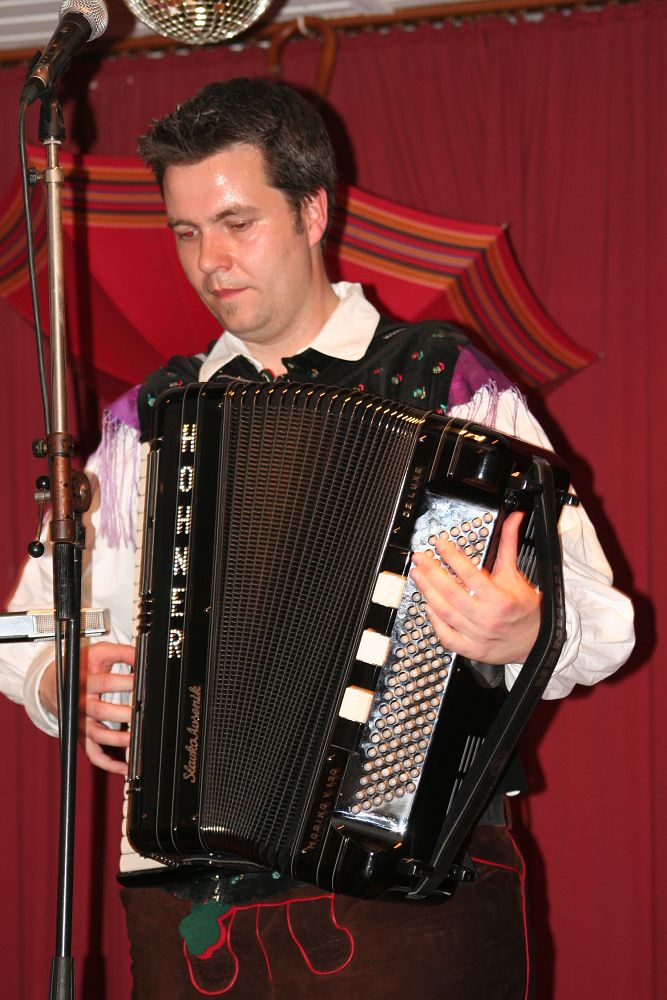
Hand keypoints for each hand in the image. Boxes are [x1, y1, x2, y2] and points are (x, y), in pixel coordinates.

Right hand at [39, 641, 134, 774]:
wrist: (52, 684)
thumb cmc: (79, 668)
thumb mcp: (98, 653)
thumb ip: (120, 652)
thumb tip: (141, 654)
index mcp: (85, 682)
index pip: (106, 683)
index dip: (126, 682)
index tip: (143, 682)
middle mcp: (81, 704)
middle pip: (102, 711)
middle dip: (125, 713)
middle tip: (143, 711)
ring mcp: (81, 723)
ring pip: (97, 735)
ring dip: (118, 739)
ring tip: (138, 738)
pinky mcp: (82, 736)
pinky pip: (93, 753)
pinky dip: (108, 763)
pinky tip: (125, 766)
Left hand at [409, 511, 540, 666]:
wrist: (535, 640)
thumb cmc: (523, 607)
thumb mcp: (516, 574)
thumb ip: (509, 545)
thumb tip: (514, 518)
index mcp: (499, 598)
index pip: (469, 573)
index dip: (451, 557)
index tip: (440, 545)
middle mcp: (487, 617)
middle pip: (451, 592)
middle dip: (430, 572)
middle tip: (420, 559)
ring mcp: (478, 635)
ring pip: (445, 612)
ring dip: (427, 592)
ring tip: (418, 576)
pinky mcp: (472, 649)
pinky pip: (447, 637)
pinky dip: (435, 622)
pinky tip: (428, 607)